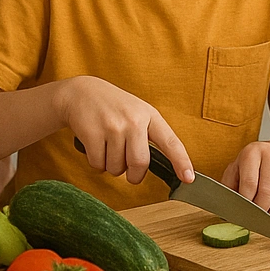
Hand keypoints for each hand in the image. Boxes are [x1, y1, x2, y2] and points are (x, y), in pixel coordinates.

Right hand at [58, 76, 193, 186]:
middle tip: (130, 173)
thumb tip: (162, 166)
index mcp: (149, 115)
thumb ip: (148, 135)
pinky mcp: (93, 134)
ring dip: (111, 167)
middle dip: (134, 175)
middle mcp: (134, 120)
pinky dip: (96, 164)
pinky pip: (98, 165)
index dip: (181, 162)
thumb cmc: (113, 107)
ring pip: (116, 168)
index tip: (188, 178)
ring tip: (108, 148)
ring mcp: (113, 126)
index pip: (170, 142)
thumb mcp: (137, 112)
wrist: (81, 92)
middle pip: (140, 164)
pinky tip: (95, 147)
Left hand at [221, 141, 269, 220]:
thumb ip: (229, 189)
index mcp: (253, 152)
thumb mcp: (235, 172)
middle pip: (269, 189)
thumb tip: (228, 211)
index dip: (247, 204)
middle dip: (263, 211)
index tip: (245, 215)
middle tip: (258, 221)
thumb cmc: (252, 168)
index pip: (250, 183)